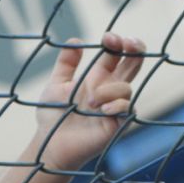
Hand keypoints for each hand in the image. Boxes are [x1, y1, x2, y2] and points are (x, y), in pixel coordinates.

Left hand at [35, 32, 144, 169]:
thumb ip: (65, 63)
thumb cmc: (52, 116)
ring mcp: (116, 106)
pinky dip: (116, 106)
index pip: (117, 54)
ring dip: (109, 90)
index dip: (118, 42)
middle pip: (134, 63)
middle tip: (127, 44)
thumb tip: (75, 40)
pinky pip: (127, 109)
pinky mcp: (117, 124)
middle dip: (135, 49)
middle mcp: (110, 89)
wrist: (49, 144)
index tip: (108, 38)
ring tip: (90, 101)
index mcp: (98, 77)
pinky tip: (101, 110)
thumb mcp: (55, 85)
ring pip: (126, 87)